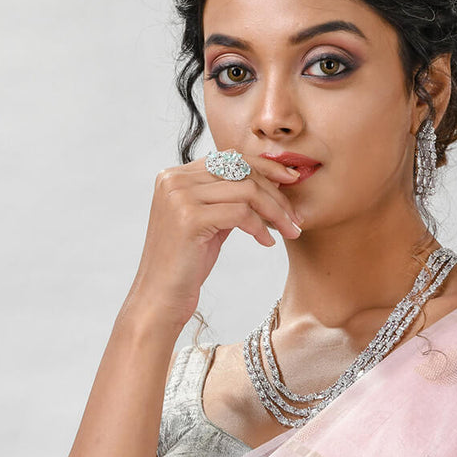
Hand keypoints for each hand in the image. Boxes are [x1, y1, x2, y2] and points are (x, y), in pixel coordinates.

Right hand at [125, 151, 305, 332]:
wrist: (160, 298)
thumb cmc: (185, 266)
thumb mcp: (207, 223)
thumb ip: (225, 199)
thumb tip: (265, 181)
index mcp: (174, 175)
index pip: (230, 157)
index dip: (264, 166)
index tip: (290, 180)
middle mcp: (174, 180)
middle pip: (241, 170)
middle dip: (275, 192)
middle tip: (296, 217)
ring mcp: (179, 196)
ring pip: (246, 190)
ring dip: (276, 212)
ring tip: (290, 231)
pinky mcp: (189, 218)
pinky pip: (241, 213)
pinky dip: (261, 227)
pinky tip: (267, 242)